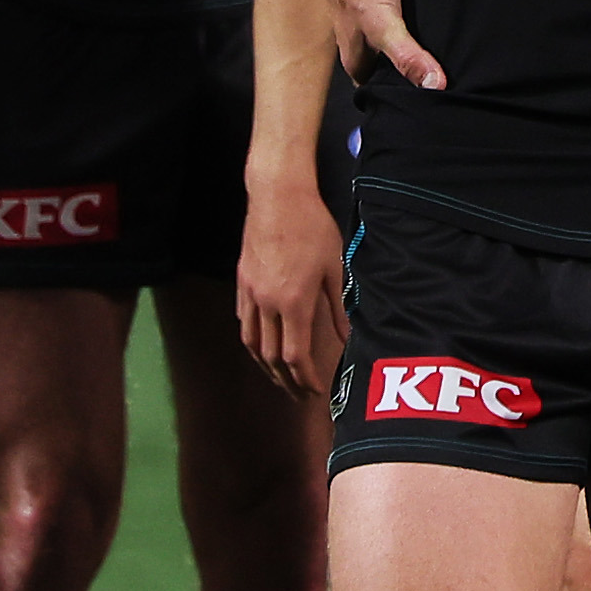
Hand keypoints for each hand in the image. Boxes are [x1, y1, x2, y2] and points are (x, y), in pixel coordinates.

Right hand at [238, 172, 347, 397]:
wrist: (278, 196)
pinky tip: (262, 345)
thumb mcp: (334, 267)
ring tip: (279, 378)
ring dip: (265, 366)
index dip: (305, 378)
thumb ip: (339, 308)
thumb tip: (349, 339)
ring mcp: (250, 292)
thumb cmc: (312, 227)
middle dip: (286, 381)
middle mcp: (268, 303)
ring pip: (251, 342)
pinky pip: (244, 320)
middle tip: (299, 394)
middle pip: (271, 357)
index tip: (315, 390)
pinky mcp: (241, 281)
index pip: (295, 356)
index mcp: (294, 302)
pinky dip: (252, 339)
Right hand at [307, 0, 443, 92]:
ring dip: (423, 48)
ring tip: (453, 56)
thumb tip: (434, 85)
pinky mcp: (387, 4)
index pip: (386, 96)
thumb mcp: (383, 24)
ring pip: (404, 46)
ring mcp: (376, 25)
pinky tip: (442, 24)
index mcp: (359, 63)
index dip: (409, 101)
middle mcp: (366, 47)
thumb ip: (407, 55)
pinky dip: (423, 25)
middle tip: (454, 79)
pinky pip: (409, 22)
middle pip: (397, 72)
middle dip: (420, 74)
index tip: (437, 104)